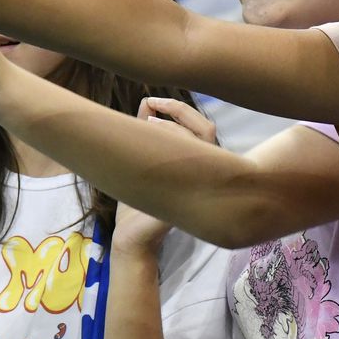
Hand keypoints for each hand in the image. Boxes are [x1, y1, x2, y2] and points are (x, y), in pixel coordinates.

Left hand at [112, 98, 218, 254]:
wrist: (131, 236)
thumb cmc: (137, 201)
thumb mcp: (143, 159)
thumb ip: (148, 133)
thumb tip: (147, 102)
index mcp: (199, 165)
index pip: (203, 128)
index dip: (181, 110)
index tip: (152, 102)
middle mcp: (206, 173)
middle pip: (208, 129)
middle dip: (180, 111)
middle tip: (153, 103)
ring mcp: (200, 183)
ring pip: (201, 140)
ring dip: (173, 125)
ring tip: (146, 123)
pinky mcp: (189, 193)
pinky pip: (190, 162)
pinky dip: (170, 143)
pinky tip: (147, 140)